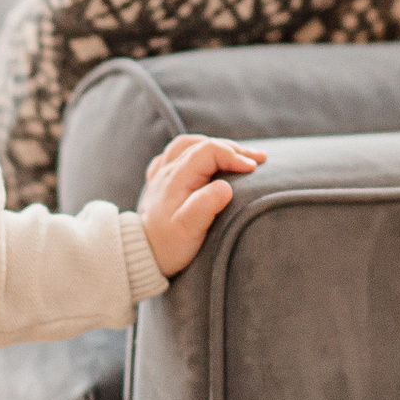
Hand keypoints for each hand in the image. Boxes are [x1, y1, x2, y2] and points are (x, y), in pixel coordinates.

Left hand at [138, 133, 265, 275]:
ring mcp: (162, 174)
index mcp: (177, 177)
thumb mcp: (188, 229)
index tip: (254, 169)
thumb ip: (206, 206)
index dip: (234, 155)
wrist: (140, 255)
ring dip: (215, 146)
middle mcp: (167, 170)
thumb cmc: (168, 244)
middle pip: (202, 144)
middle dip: (233, 149)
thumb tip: (226, 187)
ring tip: (238, 154)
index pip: (209, 151)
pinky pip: (176, 155)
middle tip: (259, 159)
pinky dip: (196, 151)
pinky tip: (205, 160)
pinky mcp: (160, 182)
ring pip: (188, 145)